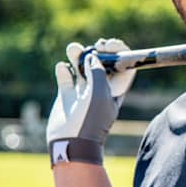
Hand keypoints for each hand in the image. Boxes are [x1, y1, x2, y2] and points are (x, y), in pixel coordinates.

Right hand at [46, 38, 136, 166]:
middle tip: (94, 45)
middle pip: (102, 63)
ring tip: (72, 48)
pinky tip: (62, 67)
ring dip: (78, 56)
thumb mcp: (99, 92)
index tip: (110, 44)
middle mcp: (100, 90)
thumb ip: (98, 71)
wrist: (71, 142)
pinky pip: (66, 77)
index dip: (119, 52)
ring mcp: (83, 93)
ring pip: (82, 68)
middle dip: (98, 51)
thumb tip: (93, 56)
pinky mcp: (67, 96)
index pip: (123, 66)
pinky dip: (64, 69)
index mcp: (115, 90)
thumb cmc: (90, 119)